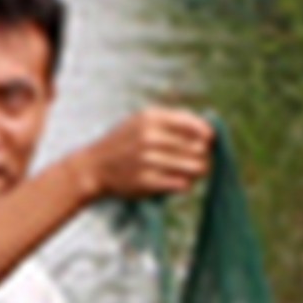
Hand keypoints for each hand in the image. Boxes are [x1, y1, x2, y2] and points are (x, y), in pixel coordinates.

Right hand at [86, 106, 215, 203]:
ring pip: (194, 167)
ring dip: (198, 171)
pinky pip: (182, 184)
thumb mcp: (141, 120)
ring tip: (192, 171)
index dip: (207, 134)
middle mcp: (150, 137)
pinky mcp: (146, 182)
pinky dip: (185, 184)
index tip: (208, 141)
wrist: (94, 167)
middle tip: (200, 160)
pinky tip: (178, 180)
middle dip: (203, 155)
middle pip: (198, 148)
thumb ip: (171, 120)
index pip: (195, 125)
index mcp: (151, 118)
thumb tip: (207, 129)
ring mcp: (147, 160)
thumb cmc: (123, 143)